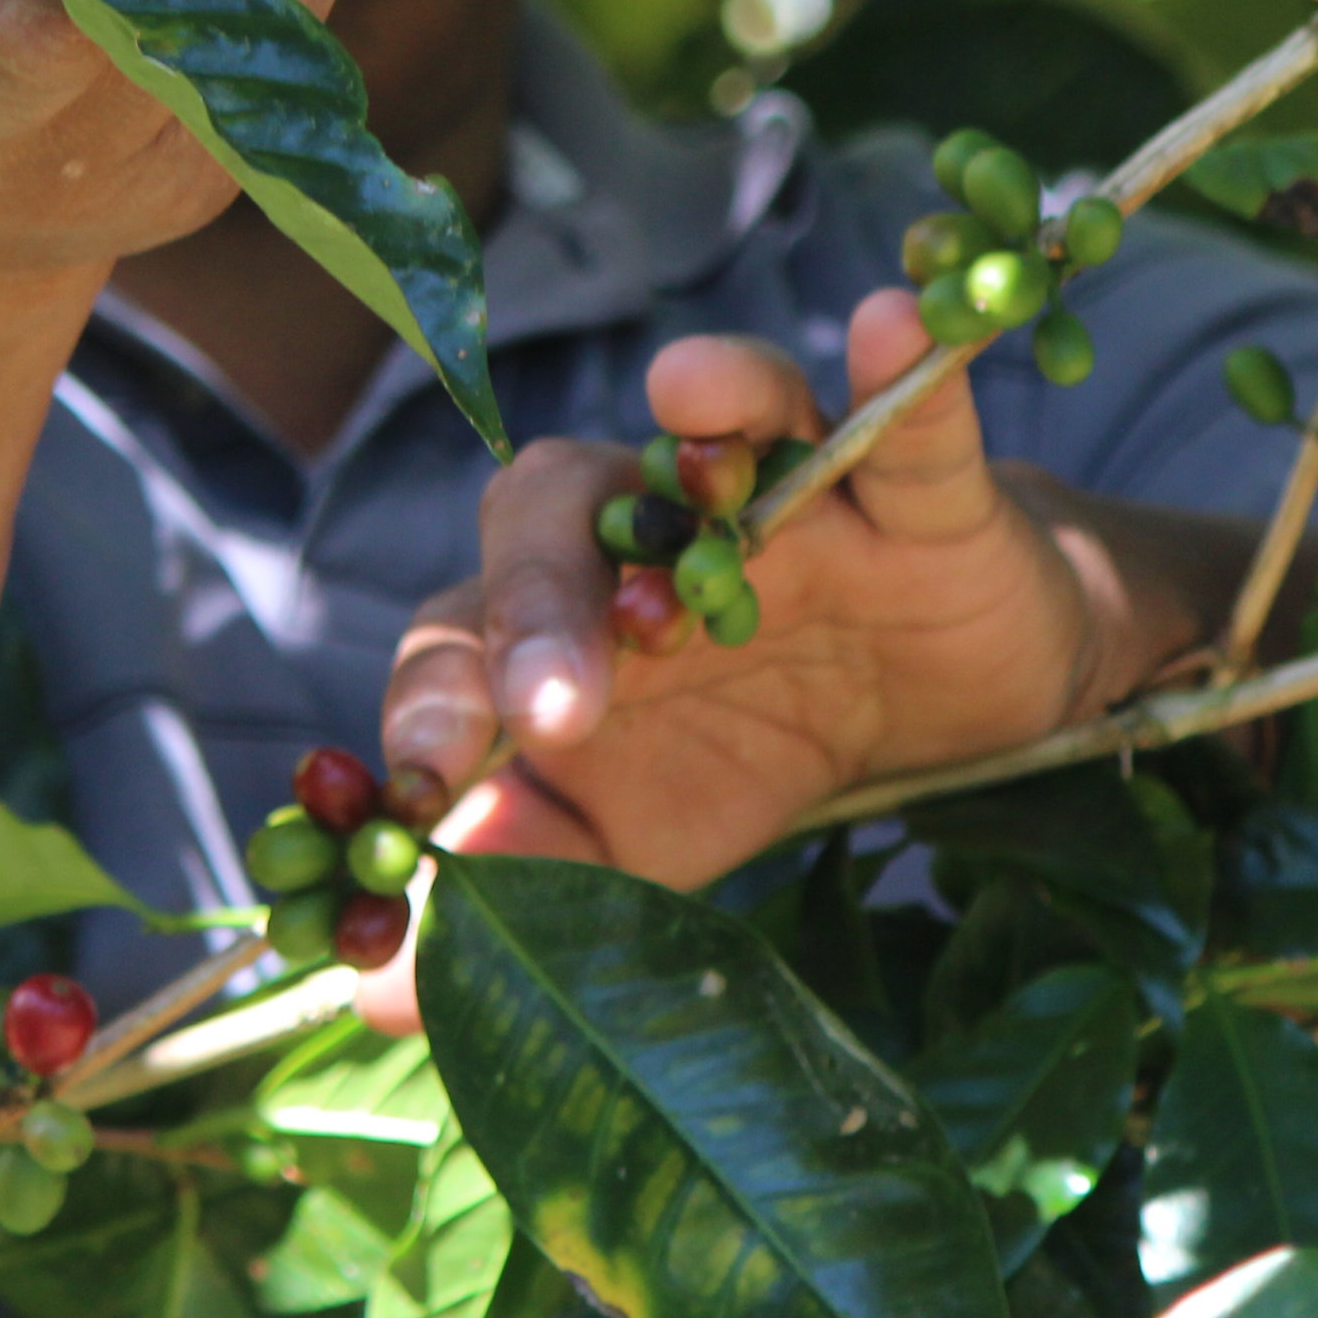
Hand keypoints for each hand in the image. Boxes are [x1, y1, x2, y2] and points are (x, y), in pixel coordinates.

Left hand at [359, 295, 1167, 1029]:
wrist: (951, 713)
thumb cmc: (751, 752)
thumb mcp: (630, 847)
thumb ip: (513, 892)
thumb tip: (366, 991)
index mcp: (556, 618)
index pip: (462, 626)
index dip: (431, 698)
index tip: (411, 787)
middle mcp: (647, 532)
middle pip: (555, 509)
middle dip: (543, 599)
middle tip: (554, 708)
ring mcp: (782, 497)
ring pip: (717, 434)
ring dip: (704, 442)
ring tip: (695, 453)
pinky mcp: (918, 493)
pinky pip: (903, 420)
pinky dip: (898, 372)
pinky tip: (885, 326)